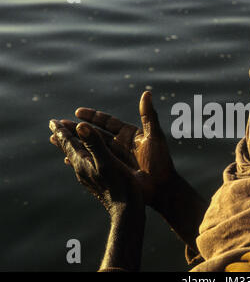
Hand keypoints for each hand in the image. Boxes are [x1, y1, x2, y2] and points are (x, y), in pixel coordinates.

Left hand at [49, 119, 143, 217]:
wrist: (127, 211)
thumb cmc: (120, 186)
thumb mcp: (107, 161)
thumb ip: (94, 144)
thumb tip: (80, 126)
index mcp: (83, 163)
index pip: (68, 143)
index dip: (61, 131)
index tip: (52, 121)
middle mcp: (83, 170)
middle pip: (69, 150)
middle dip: (63, 138)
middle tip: (55, 127)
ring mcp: (89, 178)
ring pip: (76, 158)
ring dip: (72, 147)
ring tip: (67, 142)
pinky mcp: (97, 184)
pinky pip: (84, 166)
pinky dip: (81, 158)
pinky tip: (84, 163)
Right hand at [63, 91, 176, 207]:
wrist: (162, 188)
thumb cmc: (161, 162)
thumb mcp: (154, 137)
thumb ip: (149, 116)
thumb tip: (146, 93)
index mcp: (129, 134)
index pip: (107, 122)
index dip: (92, 116)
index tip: (77, 112)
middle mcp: (120, 144)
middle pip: (94, 133)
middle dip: (76, 128)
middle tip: (58, 124)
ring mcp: (115, 158)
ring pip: (90, 148)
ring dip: (74, 143)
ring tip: (55, 139)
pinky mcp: (113, 171)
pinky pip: (93, 163)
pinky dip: (80, 160)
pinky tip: (67, 158)